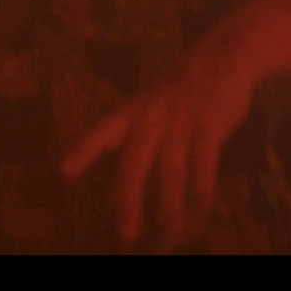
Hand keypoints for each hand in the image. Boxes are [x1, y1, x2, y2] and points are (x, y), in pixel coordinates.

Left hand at [60, 38, 260, 251]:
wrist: (225, 55)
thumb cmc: (183, 86)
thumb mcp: (150, 100)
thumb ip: (134, 129)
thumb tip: (116, 159)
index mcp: (133, 110)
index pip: (102, 132)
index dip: (84, 152)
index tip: (65, 173)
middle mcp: (151, 116)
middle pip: (133, 163)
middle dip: (128, 201)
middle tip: (126, 235)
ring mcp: (181, 120)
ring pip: (171, 172)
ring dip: (170, 208)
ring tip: (170, 235)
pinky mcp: (209, 124)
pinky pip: (204, 166)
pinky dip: (202, 192)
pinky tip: (201, 212)